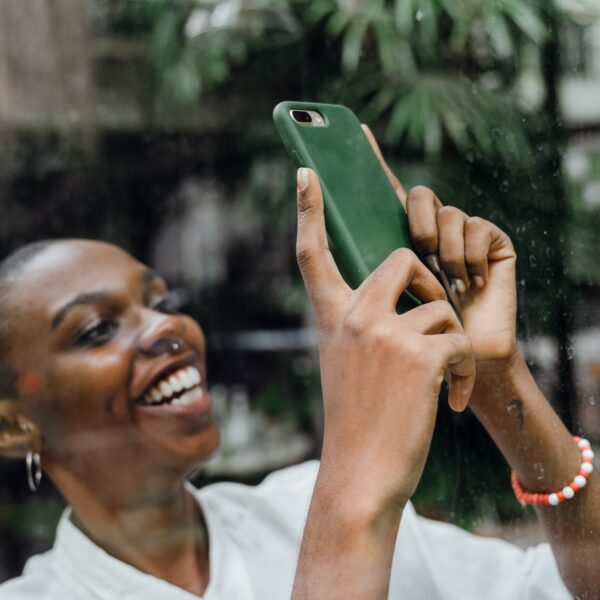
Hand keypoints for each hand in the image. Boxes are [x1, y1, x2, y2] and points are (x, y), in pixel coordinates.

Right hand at [296, 167, 474, 510]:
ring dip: (449, 340)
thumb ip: (363, 324)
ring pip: (439, 304)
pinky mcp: (417, 354)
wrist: (360, 471)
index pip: (313, 252)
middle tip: (434, 316)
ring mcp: (383, 332)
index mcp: (332, 317)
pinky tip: (450, 401)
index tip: (308, 172)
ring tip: (442, 381)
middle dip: (428, 280)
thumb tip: (402, 297)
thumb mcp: (348, 362)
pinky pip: (458, 338)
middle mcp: (353, 316)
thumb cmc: (358, 419)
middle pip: (402, 259)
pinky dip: (463, 370)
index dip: (310, 210)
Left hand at [363, 125, 517, 366]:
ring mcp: (463, 236)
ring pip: (446, 215)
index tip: (354, 129)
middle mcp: (430, 232)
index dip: (370, 162)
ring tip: (450, 288)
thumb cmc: (411, 343)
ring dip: (445, 255)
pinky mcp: (493, 243)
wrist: (460, 368)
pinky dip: (471, 260)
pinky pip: (477, 229)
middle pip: (418, 195)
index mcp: (397, 242)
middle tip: (421, 254)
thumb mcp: (375, 302)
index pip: (382, 195)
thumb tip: (336, 227)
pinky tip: (474, 286)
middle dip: (417, 222)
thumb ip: (361, 264)